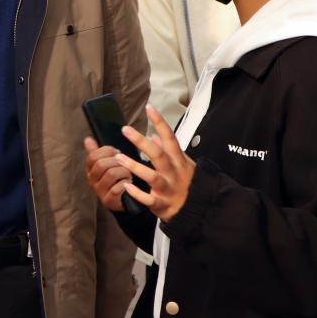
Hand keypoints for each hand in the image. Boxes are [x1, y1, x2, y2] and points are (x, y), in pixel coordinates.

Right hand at [83, 137, 132, 211]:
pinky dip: (125, 183)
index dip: (106, 151)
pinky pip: (116, 189)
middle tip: (125, 162)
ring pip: (110, 174)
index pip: (93, 156)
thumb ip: (97, 152)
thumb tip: (87, 139)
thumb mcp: (106, 165)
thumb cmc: (116, 179)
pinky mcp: (108, 201)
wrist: (123, 201)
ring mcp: (99, 191)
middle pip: (101, 164)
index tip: (117, 151)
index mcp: (90, 170)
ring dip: (123, 172)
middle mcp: (92, 180)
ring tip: (129, 173)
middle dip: (116, 161)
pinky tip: (129, 183)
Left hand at [115, 105, 195, 222]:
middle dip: (141, 142)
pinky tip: (125, 186)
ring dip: (134, 166)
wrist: (198, 209)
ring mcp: (168, 188)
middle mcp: (173, 172)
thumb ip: (168, 149)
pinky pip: (149, 199)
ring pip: (151, 176)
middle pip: (158, 155)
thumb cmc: (186, 182)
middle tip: (125, 129)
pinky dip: (137, 193)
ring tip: (118, 157)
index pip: (170, 138)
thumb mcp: (181, 163)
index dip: (160, 122)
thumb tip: (155, 134)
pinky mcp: (162, 204)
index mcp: (178, 160)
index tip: (149, 108)